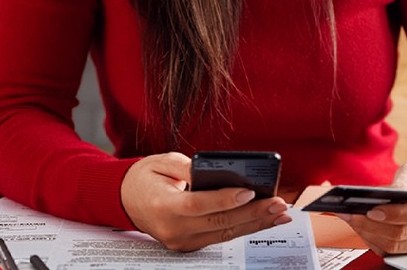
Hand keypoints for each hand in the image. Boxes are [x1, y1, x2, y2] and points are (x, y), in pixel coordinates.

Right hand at [120, 152, 290, 250]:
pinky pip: (221, 237)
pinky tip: (264, 219)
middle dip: (252, 213)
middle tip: (278, 203)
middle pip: (218, 222)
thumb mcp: (162, 161)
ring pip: (224, 234)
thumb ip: (188, 166)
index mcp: (162, 205)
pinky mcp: (190, 245)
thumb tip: (218, 171)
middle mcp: (172, 228)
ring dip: (255, 224)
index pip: (198, 204)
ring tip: (280, 213)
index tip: (249, 190)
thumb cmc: (147, 177)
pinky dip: (244, 228)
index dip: (225, 199)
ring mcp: (181, 241)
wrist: (126, 200)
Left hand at [341, 163, 406, 255]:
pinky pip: (394, 252)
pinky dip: (375, 242)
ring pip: (396, 247)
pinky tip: (364, 229)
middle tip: (352, 215)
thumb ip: (404, 180)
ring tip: (353, 220)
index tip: (372, 210)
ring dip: (370, 235)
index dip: (395, 214)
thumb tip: (388, 194)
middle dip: (372, 225)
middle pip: (403, 233)